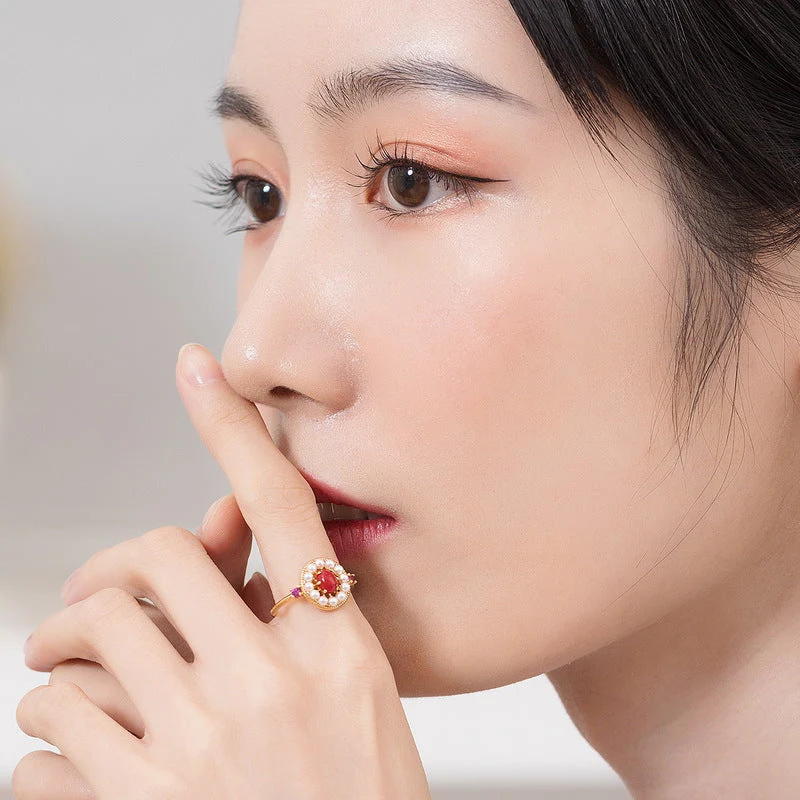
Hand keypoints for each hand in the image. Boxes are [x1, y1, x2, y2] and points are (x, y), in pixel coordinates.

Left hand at [15, 343, 429, 799]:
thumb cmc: (359, 799)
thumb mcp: (350, 695)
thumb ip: (289, 615)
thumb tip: (228, 533)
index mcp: (337, 647)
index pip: (284, 504)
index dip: (234, 426)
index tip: (197, 366)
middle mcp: (271, 683)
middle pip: (154, 564)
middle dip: (104, 578)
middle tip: (87, 608)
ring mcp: (203, 751)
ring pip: (82, 653)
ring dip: (61, 665)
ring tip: (72, 687)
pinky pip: (48, 748)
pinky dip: (45, 745)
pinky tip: (73, 759)